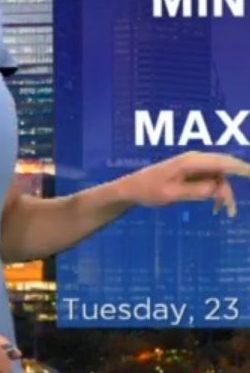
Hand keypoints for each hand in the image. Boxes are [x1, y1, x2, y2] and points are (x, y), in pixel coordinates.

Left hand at [117, 150, 249, 217]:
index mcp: (190, 161)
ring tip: (226, 213)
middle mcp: (195, 159)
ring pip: (220, 177)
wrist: (132, 188)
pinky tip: (216, 208)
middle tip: (235, 206)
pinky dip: (216, 192)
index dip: (240, 167)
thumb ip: (195, 191)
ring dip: (224, 193)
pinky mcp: (193, 172)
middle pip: (225, 168)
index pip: (221, 162)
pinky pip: (212, 180)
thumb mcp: (172, 194)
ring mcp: (195, 165)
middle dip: (234, 185)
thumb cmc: (149, 190)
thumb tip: (218, 188)